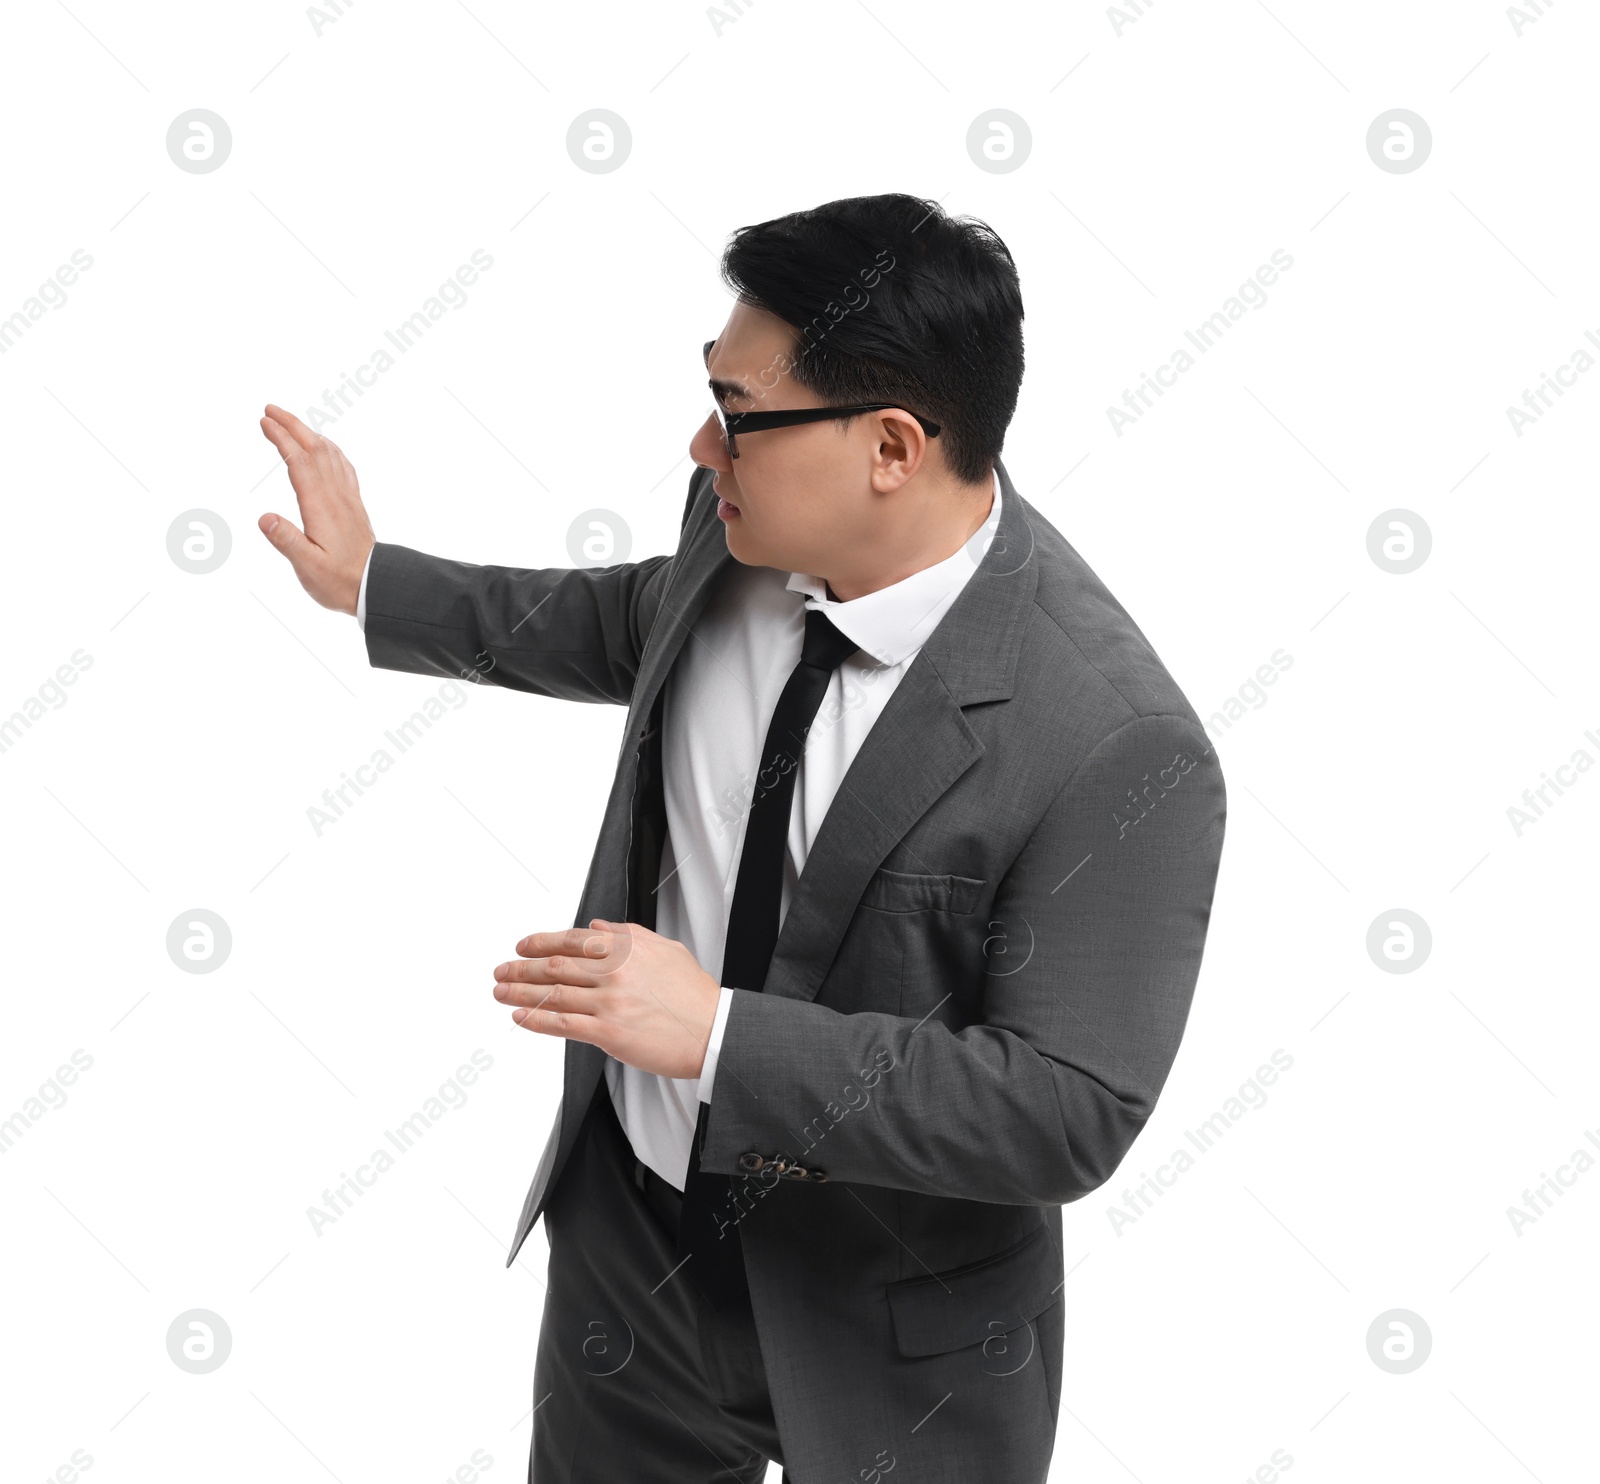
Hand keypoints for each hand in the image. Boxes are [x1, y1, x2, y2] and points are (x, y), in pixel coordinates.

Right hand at [257, 403, 375, 614]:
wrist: (375, 586)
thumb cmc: (338, 581)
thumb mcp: (307, 567)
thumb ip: (287, 541)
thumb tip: (265, 518)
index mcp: (320, 506)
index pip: (298, 462)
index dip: (281, 439)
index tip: (264, 422)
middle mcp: (335, 496)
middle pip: (314, 449)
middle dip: (293, 426)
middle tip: (270, 409)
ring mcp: (346, 498)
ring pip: (330, 455)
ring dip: (309, 433)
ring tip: (291, 421)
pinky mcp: (353, 505)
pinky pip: (343, 468)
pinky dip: (331, 450)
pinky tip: (326, 447)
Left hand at [493, 920, 721, 1079]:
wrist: (714, 1031)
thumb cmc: (694, 994)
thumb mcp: (666, 949)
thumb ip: (628, 935)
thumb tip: (596, 928)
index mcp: (627, 949)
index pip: (573, 940)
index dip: (542, 942)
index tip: (522, 946)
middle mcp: (614, 972)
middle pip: (555, 966)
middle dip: (521, 967)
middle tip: (501, 969)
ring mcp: (610, 1003)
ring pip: (553, 994)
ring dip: (520, 992)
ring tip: (500, 991)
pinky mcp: (609, 1034)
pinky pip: (563, 1025)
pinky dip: (537, 1020)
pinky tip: (520, 1016)